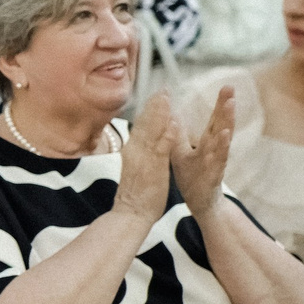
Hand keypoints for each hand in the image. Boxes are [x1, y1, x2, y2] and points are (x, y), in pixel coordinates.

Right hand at [111, 92, 175, 226]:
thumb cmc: (135, 196)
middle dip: (155, 106)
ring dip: (160, 113)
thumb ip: (138, 155)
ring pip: (152, 131)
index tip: (157, 96)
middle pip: (145, 123)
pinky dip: (167, 135)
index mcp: (134, 152)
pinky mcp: (153, 168)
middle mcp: (136, 152)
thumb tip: (140, 145)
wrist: (129, 214)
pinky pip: (161, 149)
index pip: (142, 126)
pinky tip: (174, 123)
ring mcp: (144, 159)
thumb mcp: (135, 170)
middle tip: (164, 88)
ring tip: (168, 97)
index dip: (150, 110)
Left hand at [170, 85, 234, 219]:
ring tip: (230, 106)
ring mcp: (215, 161)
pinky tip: (224, 137)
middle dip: (226, 106)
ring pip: (222, 140)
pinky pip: (218, 160)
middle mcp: (214, 149)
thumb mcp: (182, 152)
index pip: (214, 119)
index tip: (227, 85)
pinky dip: (221, 148)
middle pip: (221, 124)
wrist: (199, 203)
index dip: (220, 103)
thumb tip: (173, 114)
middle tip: (230, 88)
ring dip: (226, 122)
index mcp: (206, 143)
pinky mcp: (213, 175)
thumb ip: (180, 134)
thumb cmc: (192, 176)